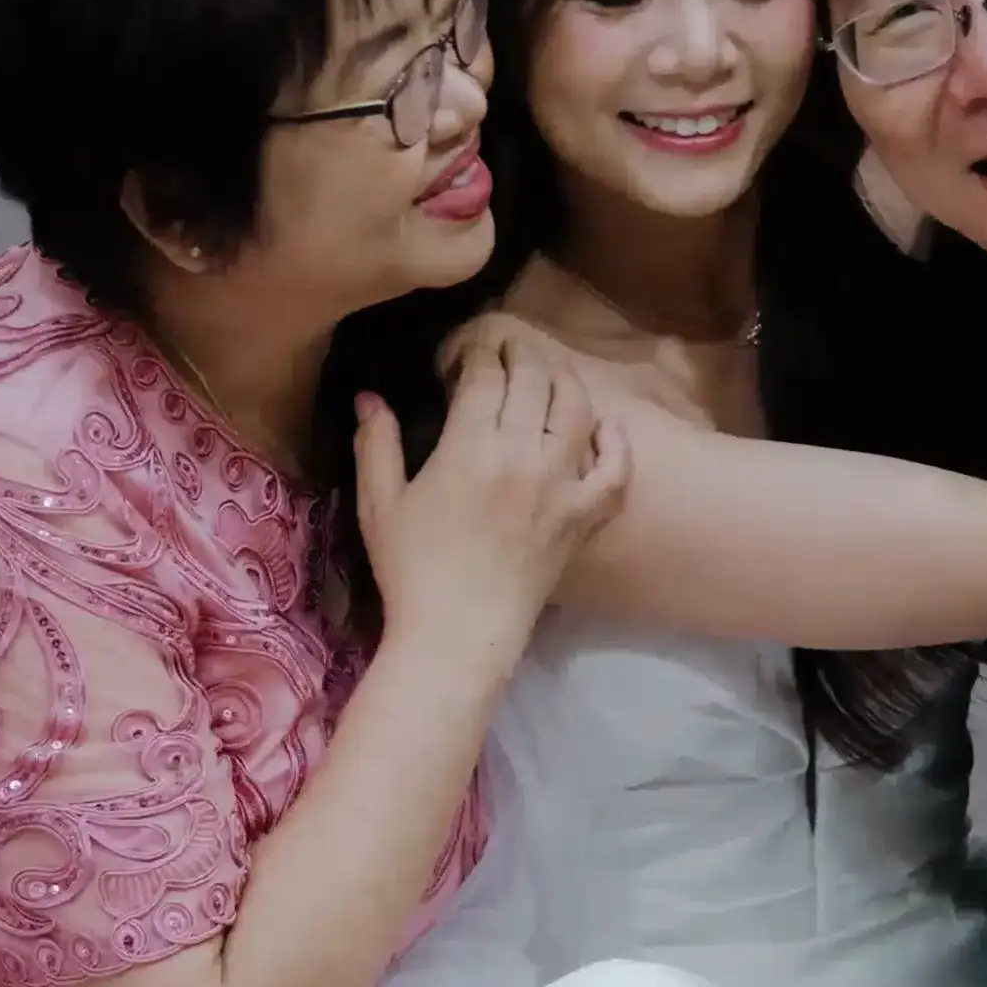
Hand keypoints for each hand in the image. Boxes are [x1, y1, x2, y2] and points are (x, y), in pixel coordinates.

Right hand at [351, 336, 628, 670]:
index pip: (484, 373)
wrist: (458, 636)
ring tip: (544, 374)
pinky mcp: (584, 518)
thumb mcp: (379, 504)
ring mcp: (561, 486)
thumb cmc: (411, 572)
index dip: (473, 351)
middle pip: (533, 377)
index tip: (459, 356)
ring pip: (577, 408)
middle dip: (516, 351)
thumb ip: (375, 444)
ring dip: (561, 379)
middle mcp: (523, 456)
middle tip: (501, 350)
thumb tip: (370, 396)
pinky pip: (616, 471)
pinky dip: (614, 444)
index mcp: (469, 447)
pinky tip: (601, 428)